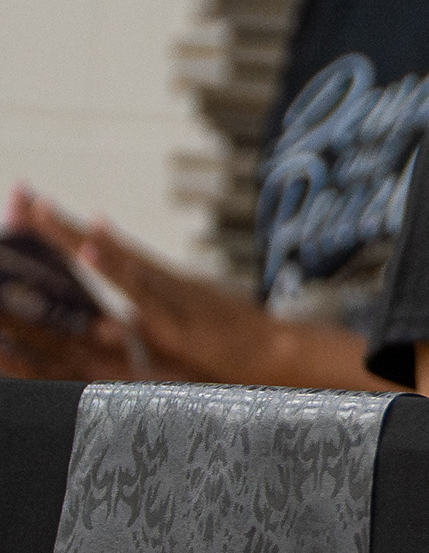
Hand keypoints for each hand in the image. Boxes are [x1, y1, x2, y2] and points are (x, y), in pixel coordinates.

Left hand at [7, 188, 283, 385]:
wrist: (278, 356)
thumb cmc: (233, 345)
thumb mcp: (181, 330)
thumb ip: (152, 318)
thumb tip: (124, 314)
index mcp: (155, 285)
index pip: (101, 251)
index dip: (65, 231)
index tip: (29, 207)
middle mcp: (159, 282)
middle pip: (99, 249)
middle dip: (57, 225)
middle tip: (20, 196)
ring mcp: (170, 298)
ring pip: (115, 262)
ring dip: (77, 237)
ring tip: (41, 214)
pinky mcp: (178, 321)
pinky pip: (143, 292)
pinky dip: (119, 269)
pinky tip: (92, 252)